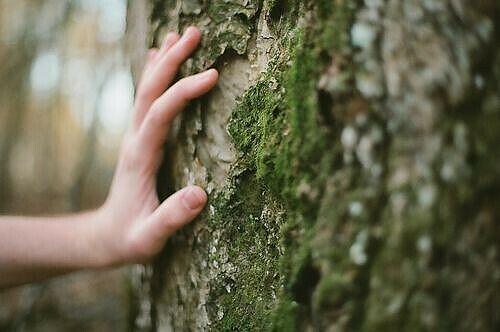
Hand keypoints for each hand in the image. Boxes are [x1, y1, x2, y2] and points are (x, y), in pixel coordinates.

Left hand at [94, 27, 217, 265]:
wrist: (105, 236)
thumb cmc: (130, 238)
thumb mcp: (150, 238)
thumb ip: (172, 218)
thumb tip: (201, 194)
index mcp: (141, 157)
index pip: (162, 114)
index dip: (185, 91)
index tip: (213, 75)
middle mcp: (135, 140)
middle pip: (150, 90)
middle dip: (171, 60)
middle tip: (194, 33)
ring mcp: (135, 137)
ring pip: (146, 89)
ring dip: (162, 61)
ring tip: (179, 34)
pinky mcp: (139, 139)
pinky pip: (146, 100)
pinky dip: (154, 75)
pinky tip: (157, 59)